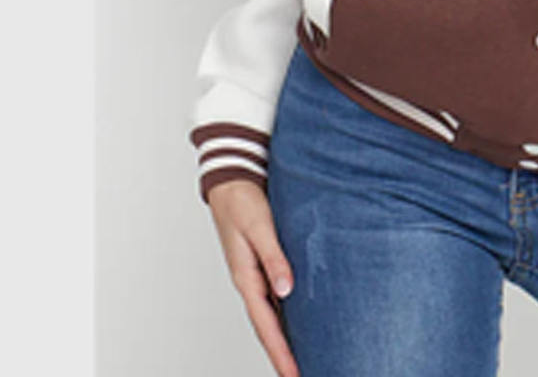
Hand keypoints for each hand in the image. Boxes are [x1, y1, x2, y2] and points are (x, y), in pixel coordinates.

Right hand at [208, 179, 298, 376]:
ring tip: (305, 356)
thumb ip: (274, 257)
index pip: (266, 326)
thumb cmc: (243, 201)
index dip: (280, 352)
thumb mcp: (260, 227)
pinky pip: (276, 296)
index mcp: (246, 278)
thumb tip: (286, 290)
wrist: (232, 181)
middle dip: (283, 354)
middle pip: (269, 328)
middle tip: (303, 374)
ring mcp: (256, 274)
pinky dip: (287, 313)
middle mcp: (251, 281)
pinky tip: (302, 319)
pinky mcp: (264, 262)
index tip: (294, 374)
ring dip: (286, 337)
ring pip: (273, 314)